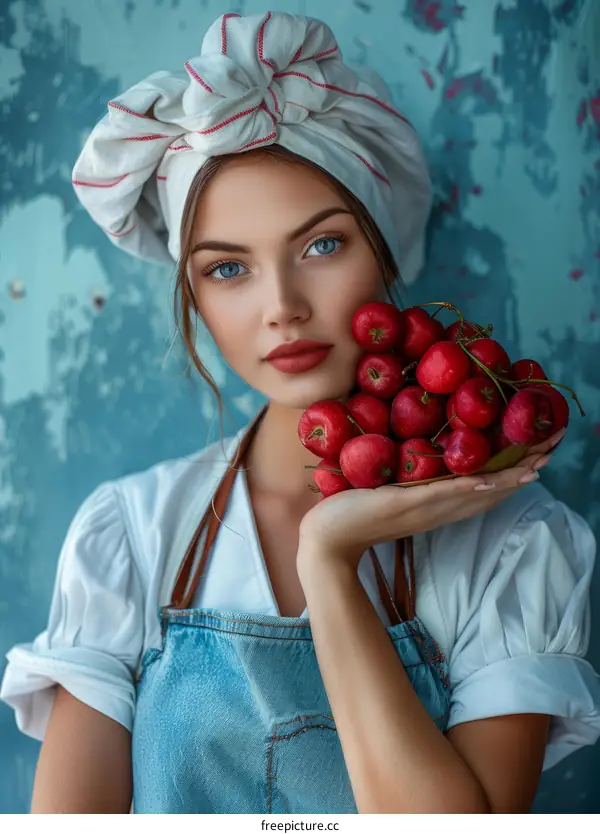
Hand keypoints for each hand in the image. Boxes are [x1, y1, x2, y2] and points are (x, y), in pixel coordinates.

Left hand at [297, 428, 564, 570]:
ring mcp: (424, 508)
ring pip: (476, 493)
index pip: (484, 490)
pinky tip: (491, 480)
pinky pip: (443, 494)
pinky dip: (468, 487)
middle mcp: (437, 510)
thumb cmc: (352, 512)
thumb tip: (414, 450)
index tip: (539, 454)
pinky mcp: (403, 503)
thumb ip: (407, 477)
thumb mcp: (389, 491)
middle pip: (492, 491)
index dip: (514, 474)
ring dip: (509, 477)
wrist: (325, 540)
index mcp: (436, 506)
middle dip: (523, 470)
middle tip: (552, 448)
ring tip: (538, 460)